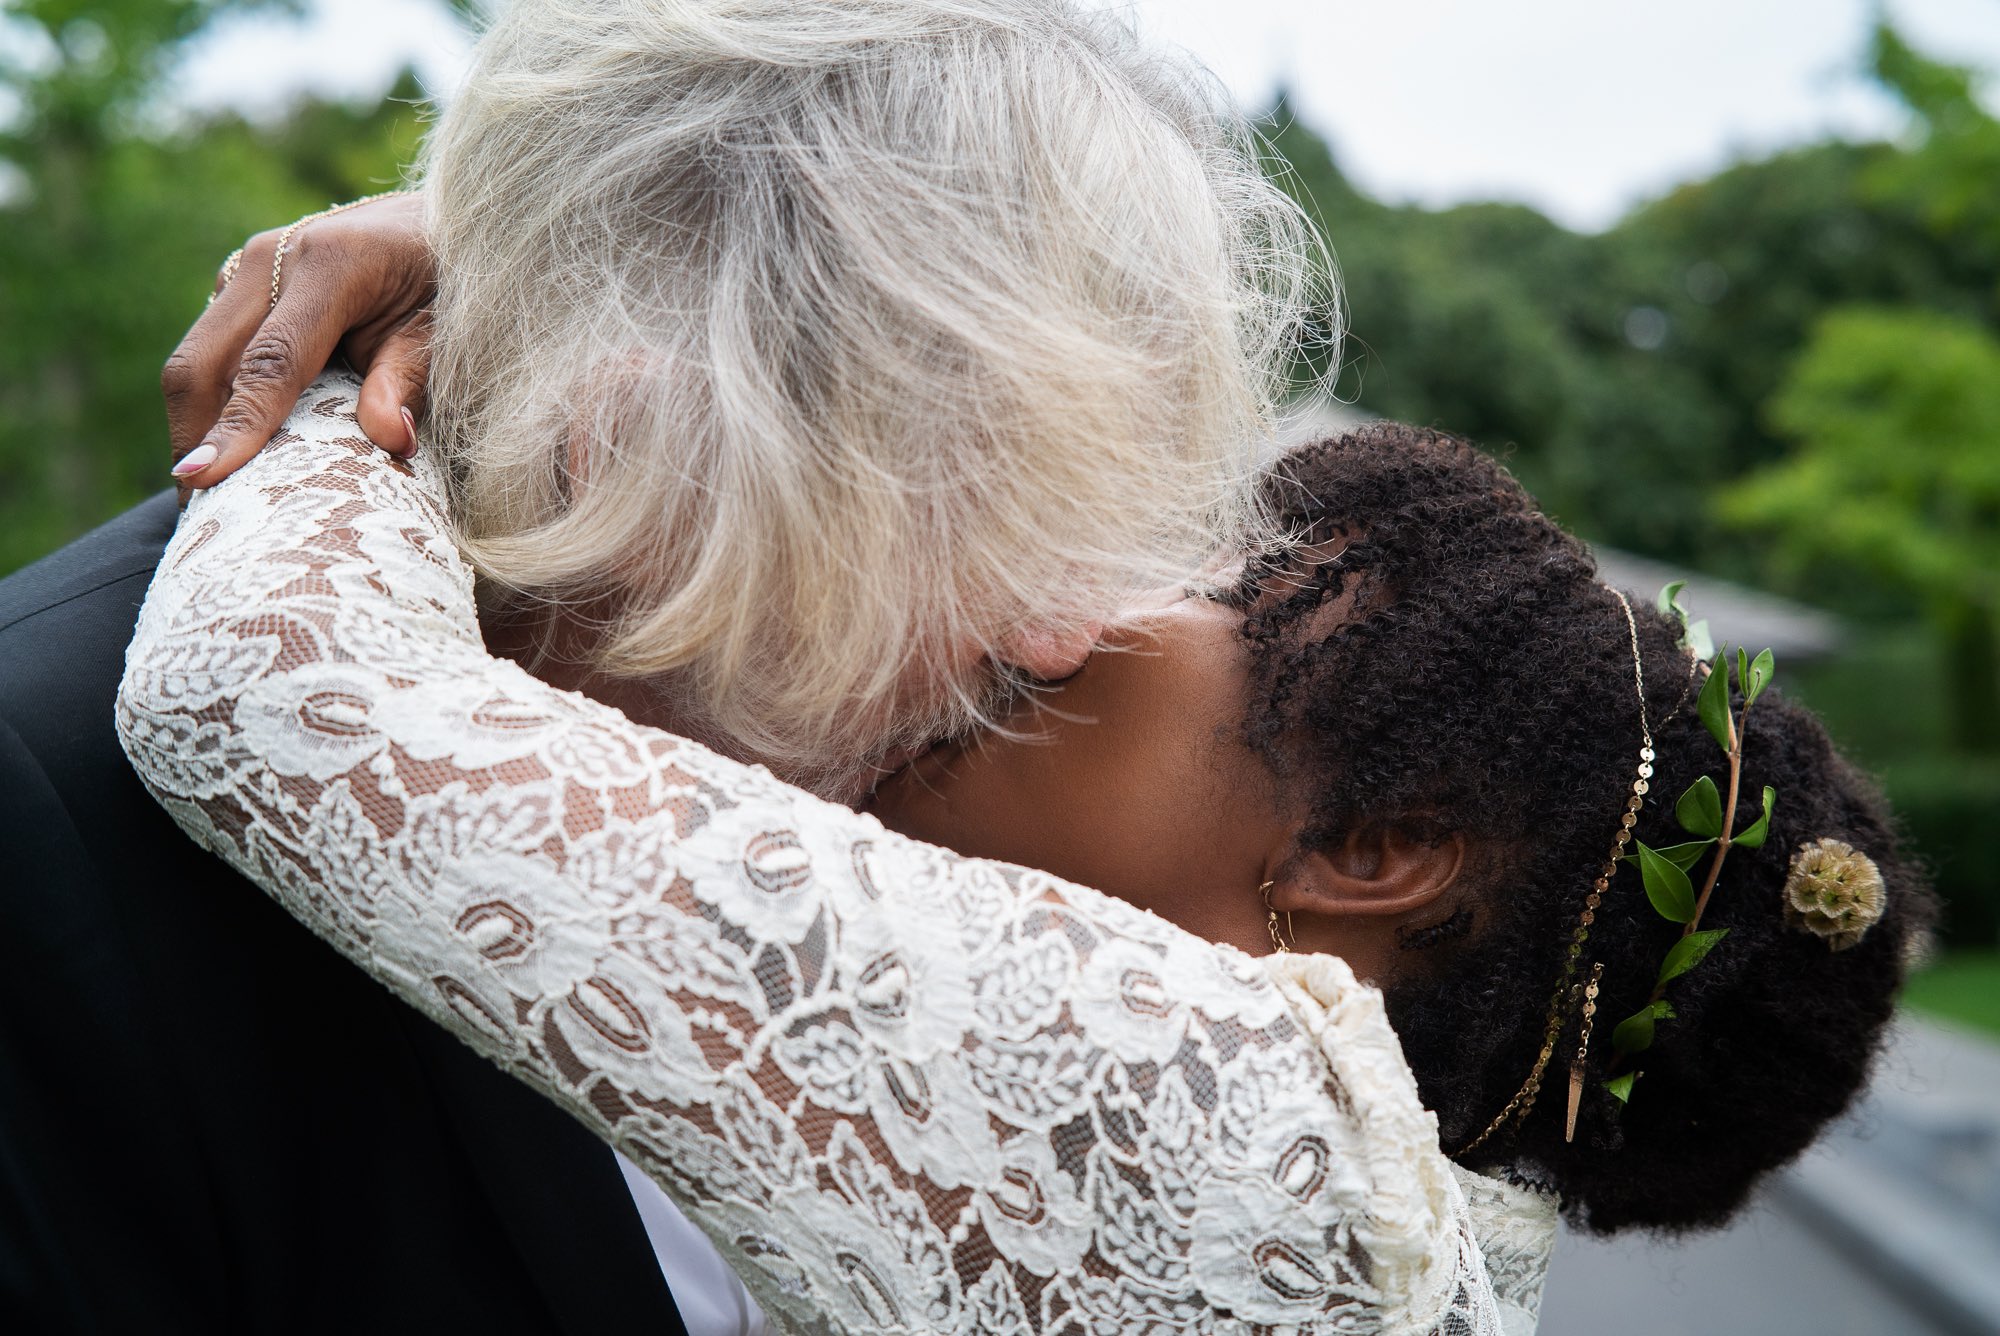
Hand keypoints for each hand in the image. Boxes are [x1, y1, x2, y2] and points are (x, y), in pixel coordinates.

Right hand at [164, 192, 434, 491]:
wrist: (438, 218)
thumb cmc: (452, 278)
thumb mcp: (446, 328)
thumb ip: (410, 379)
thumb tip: (392, 442)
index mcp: (330, 264)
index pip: (270, 363)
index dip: (237, 427)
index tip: (204, 481)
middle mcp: (272, 257)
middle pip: (205, 362)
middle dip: (195, 438)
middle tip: (201, 512)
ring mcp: (249, 266)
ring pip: (199, 358)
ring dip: (198, 424)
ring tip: (209, 495)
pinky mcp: (242, 284)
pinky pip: (214, 350)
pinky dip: (215, 401)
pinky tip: (229, 449)